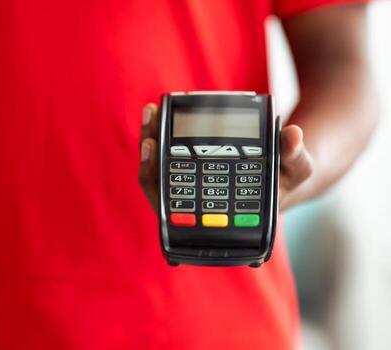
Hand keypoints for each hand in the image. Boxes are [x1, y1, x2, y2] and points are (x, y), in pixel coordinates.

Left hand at [138, 103, 313, 211]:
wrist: (277, 180)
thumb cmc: (282, 181)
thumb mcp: (296, 171)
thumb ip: (295, 157)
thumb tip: (292, 135)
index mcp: (214, 215)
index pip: (175, 205)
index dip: (157, 178)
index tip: (153, 148)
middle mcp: (196, 204)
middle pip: (159, 184)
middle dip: (149, 154)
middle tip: (149, 123)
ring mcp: (189, 187)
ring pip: (158, 169)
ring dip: (150, 140)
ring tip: (151, 112)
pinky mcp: (189, 170)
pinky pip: (165, 157)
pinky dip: (158, 136)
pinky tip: (157, 114)